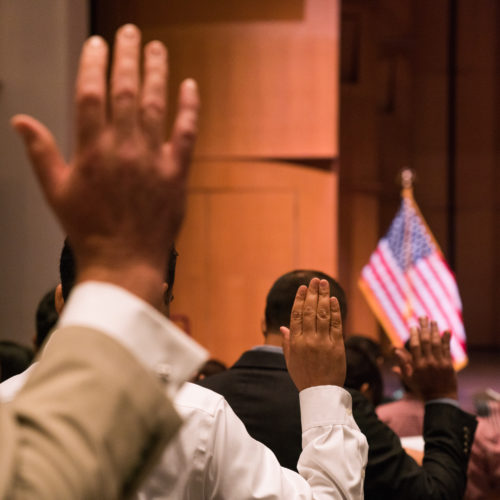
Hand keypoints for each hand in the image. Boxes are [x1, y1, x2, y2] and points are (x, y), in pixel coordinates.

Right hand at [11, 25, 198, 306]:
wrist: (124, 262)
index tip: (97, 44)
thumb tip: (21, 121)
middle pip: (125, 91)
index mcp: (91, 150)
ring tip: (156, 48)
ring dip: (156, 73)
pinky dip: (189, 109)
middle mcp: (123, 148)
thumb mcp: (56, 192)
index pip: (91, 94)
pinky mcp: (176, 172)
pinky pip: (187, 134)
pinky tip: (190, 86)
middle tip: (130, 33)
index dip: (93, 64)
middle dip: (127, 57)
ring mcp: (153, 158)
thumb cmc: (88, 230)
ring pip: (155, 105)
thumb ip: (40, 153)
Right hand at [280, 278, 345, 391]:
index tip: (302, 287)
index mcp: (295, 342)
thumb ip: (287, 343)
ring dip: (323, 297)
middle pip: (309, 311)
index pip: (296, 315)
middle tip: (315, 280)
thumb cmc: (304, 377)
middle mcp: (308, 340)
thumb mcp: (290, 361)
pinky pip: (336, 325)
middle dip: (312, 293)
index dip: (299, 299)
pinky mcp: (337, 347)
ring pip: (323, 314)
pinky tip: (333, 299)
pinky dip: (335, 311)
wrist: (321, 394)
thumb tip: (283, 327)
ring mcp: (323, 343)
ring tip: (324, 284)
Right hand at [394, 317, 457, 400]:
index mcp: (417, 365)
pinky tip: (446, 330)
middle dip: (424, 328)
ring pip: (436, 343)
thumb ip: (402, 363)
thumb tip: (395, 350)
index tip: (413, 326)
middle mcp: (428, 363)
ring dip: (435, 331)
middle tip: (423, 317)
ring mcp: (439, 363)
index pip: (415, 346)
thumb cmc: (421, 389)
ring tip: (433, 321)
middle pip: (426, 341)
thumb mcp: (408, 378)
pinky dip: (446, 339)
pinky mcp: (449, 365)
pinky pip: (447, 349)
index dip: (414, 335)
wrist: (440, 399)